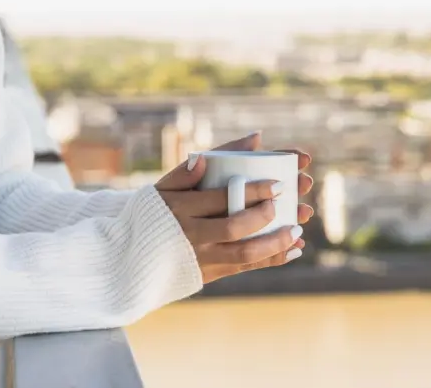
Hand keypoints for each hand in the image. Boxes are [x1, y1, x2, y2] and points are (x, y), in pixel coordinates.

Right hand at [155, 132, 314, 283]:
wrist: (131, 256)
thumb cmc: (152, 214)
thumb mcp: (161, 188)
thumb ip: (185, 171)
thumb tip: (207, 156)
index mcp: (180, 208)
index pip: (222, 198)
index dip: (253, 191)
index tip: (278, 184)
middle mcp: (191, 234)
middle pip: (235, 226)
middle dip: (266, 214)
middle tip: (285, 202)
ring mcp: (200, 258)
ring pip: (244, 254)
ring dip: (276, 242)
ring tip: (298, 229)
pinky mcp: (208, 274)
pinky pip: (244, 267)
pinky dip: (272, 259)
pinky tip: (293, 249)